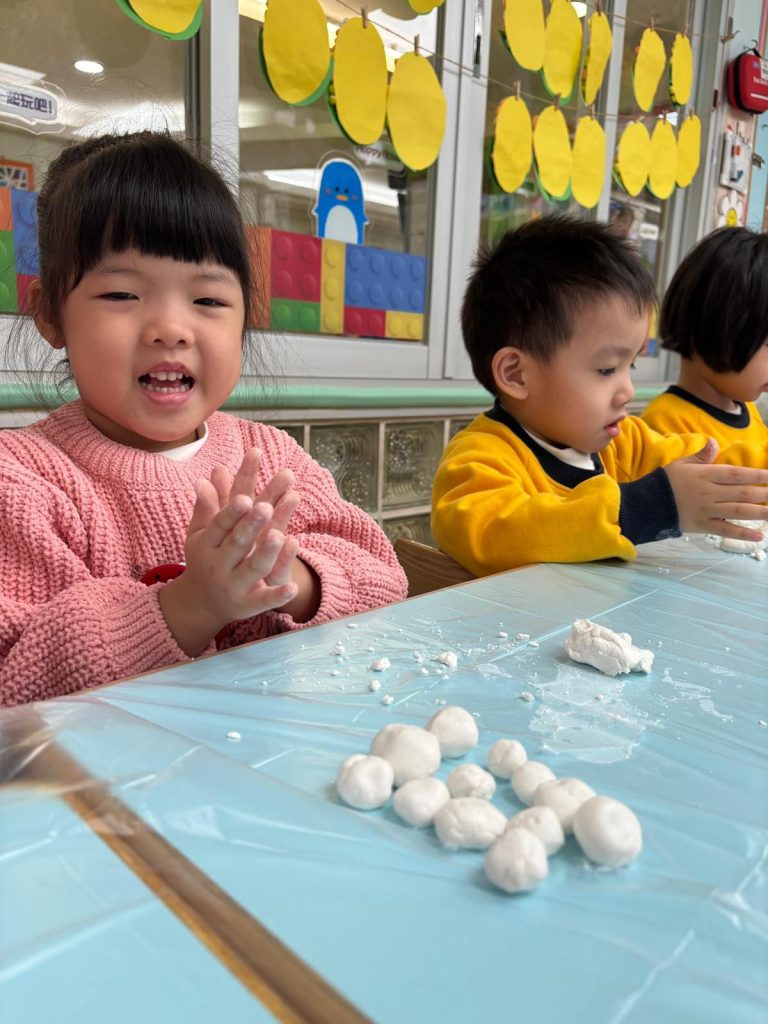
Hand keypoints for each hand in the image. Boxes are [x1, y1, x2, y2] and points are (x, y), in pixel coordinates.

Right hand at [159, 449, 301, 654]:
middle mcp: (219, 563)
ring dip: (266, 552)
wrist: (201, 603)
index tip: (246, 497)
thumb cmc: (205, 558)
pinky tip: (292, 588)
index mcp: (208, 543)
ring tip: (280, 536)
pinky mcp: (249, 604)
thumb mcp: (202, 534)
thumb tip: (204, 477)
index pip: (221, 522)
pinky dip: (278, 595)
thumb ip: (208, 507)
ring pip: (253, 567)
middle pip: (239, 541)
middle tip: (265, 507)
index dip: (232, 511)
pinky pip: (265, 600)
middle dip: (251, 525)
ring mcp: (235, 584)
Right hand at [665, 439, 767, 539]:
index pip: (736, 474)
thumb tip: (713, 442)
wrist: (647, 504)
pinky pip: (726, 530)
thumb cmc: (665, 482)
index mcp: (705, 475)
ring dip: (760, 512)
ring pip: (739, 511)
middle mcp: (710, 493)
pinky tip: (759, 537)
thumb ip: (700, 456)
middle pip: (742, 493)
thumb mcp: (681, 464)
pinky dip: (743, 534)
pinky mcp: (704, 526)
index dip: (757, 475)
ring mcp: (708, 511)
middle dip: (764, 493)